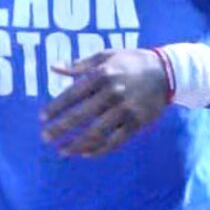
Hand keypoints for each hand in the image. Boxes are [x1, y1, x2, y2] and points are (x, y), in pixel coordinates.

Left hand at [43, 45, 172, 155]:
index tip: (42, 118)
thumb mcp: (106, 56)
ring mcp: (125, 109)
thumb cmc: (131, 61)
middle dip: (60, 128)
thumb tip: (53, 67)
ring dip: (76, 143)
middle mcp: (112, 92)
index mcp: (102, 74)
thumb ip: (79, 64)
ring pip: (96, 132)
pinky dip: (99, 149)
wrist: (167, 72)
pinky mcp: (137, 123)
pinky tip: (85, 153)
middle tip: (45, 137)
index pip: (73, 94)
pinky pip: (115, 141)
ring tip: (62, 151)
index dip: (56, 107)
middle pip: (81, 115)